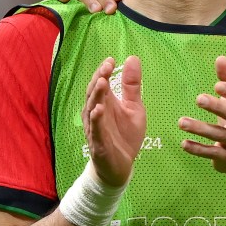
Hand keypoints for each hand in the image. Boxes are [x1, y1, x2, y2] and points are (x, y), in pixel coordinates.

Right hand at [83, 56, 145, 186]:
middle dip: (99, 79)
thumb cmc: (125, 135)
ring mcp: (96, 128)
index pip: (101, 83)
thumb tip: (132, 58)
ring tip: (101, 82)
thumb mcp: (134, 107)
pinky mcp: (98, 143)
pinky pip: (95, 130)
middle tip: (107, 67)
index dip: (104, 71)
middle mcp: (97, 113)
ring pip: (92, 109)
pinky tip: (99, 110)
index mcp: (106, 103)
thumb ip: (132, 86)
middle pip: (94, 93)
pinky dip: (96, 120)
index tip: (111, 60)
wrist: (121, 166)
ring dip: (96, 96)